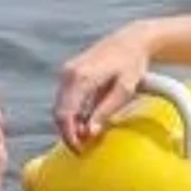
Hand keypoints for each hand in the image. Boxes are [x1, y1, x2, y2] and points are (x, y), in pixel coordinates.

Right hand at [53, 26, 153, 148]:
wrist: (130, 41)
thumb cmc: (131, 64)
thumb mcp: (124, 90)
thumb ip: (105, 111)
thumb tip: (89, 133)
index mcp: (81, 77)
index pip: (65, 114)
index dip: (69, 136)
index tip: (80, 150)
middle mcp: (69, 73)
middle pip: (59, 112)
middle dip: (69, 132)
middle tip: (84, 148)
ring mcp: (67, 72)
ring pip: (60, 106)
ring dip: (70, 124)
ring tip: (88, 136)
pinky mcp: (70, 73)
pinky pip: (65, 99)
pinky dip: (72, 113)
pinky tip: (86, 122)